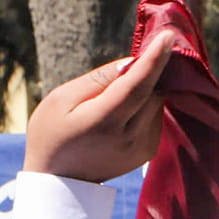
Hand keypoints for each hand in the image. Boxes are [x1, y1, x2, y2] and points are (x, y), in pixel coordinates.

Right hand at [23, 27, 177, 182]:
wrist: (60, 181)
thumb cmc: (52, 133)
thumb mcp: (62, 99)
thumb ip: (99, 80)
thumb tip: (132, 63)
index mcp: (105, 122)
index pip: (138, 86)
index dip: (154, 60)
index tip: (167, 36)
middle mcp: (131, 137)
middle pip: (152, 91)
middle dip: (148, 70)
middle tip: (132, 56)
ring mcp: (143, 147)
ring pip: (155, 102)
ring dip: (143, 88)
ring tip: (112, 94)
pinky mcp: (149, 151)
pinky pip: (154, 116)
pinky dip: (143, 104)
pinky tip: (121, 109)